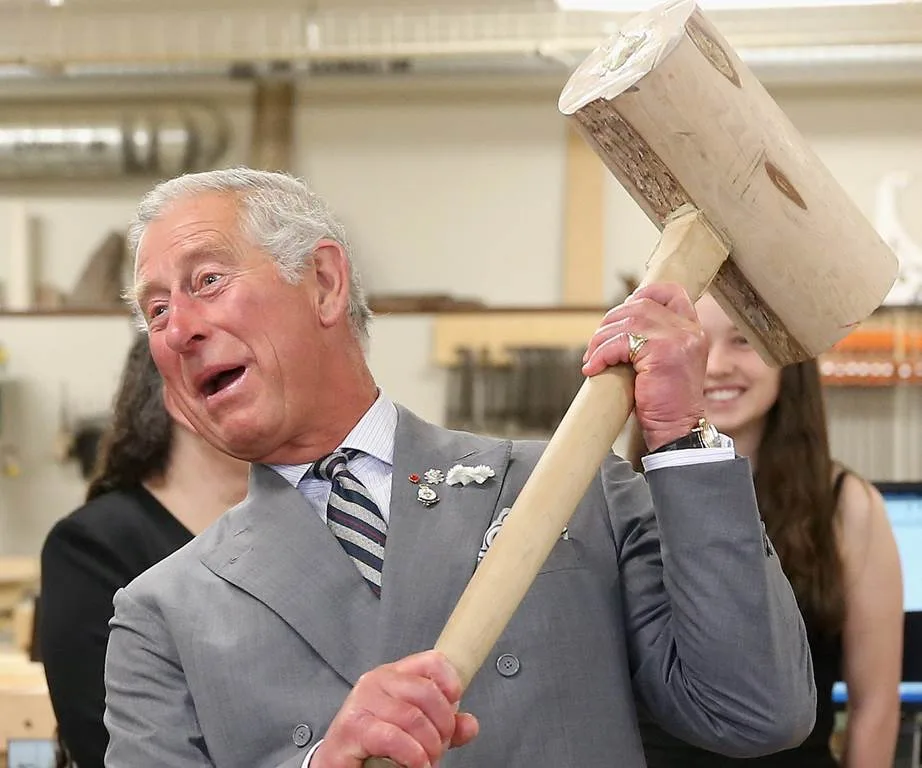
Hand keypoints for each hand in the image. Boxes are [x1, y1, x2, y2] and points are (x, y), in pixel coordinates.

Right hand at [313, 650, 478, 767]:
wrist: (337, 763)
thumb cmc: (374, 743)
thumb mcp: (415, 729)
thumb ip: (444, 725)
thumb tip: (470, 725)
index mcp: (393, 675)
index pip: (431, 661)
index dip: (450, 682)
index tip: (455, 706)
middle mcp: (376, 681)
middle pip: (426, 692)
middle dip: (442, 726)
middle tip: (440, 747)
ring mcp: (361, 702)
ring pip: (413, 718)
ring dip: (429, 746)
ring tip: (427, 760)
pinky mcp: (352, 728)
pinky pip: (393, 737)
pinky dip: (412, 756)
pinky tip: (416, 765)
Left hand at [582, 283, 706, 450]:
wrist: (676, 430)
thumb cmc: (664, 402)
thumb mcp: (664, 362)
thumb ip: (652, 339)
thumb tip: (616, 323)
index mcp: (692, 329)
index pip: (672, 292)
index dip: (643, 294)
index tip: (621, 312)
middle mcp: (688, 330)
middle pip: (639, 305)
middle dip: (610, 323)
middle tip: (596, 347)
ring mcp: (678, 339)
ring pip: (627, 321)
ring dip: (601, 340)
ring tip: (593, 360)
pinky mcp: (662, 353)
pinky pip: (620, 343)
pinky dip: (601, 354)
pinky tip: (593, 369)